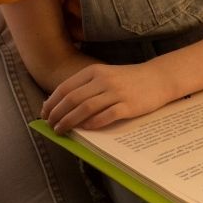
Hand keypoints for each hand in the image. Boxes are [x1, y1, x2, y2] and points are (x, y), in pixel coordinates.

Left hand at [43, 61, 173, 130]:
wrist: (159, 78)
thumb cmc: (129, 80)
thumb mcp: (105, 76)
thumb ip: (85, 87)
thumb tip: (60, 104)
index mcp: (94, 71)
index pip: (66, 88)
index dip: (52, 102)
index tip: (44, 114)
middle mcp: (104, 80)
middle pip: (73, 99)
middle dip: (57, 114)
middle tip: (50, 125)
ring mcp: (116, 93)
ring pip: (85, 109)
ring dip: (69, 121)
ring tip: (61, 130)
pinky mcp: (128, 106)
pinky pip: (106, 116)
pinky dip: (92, 124)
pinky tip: (84, 129)